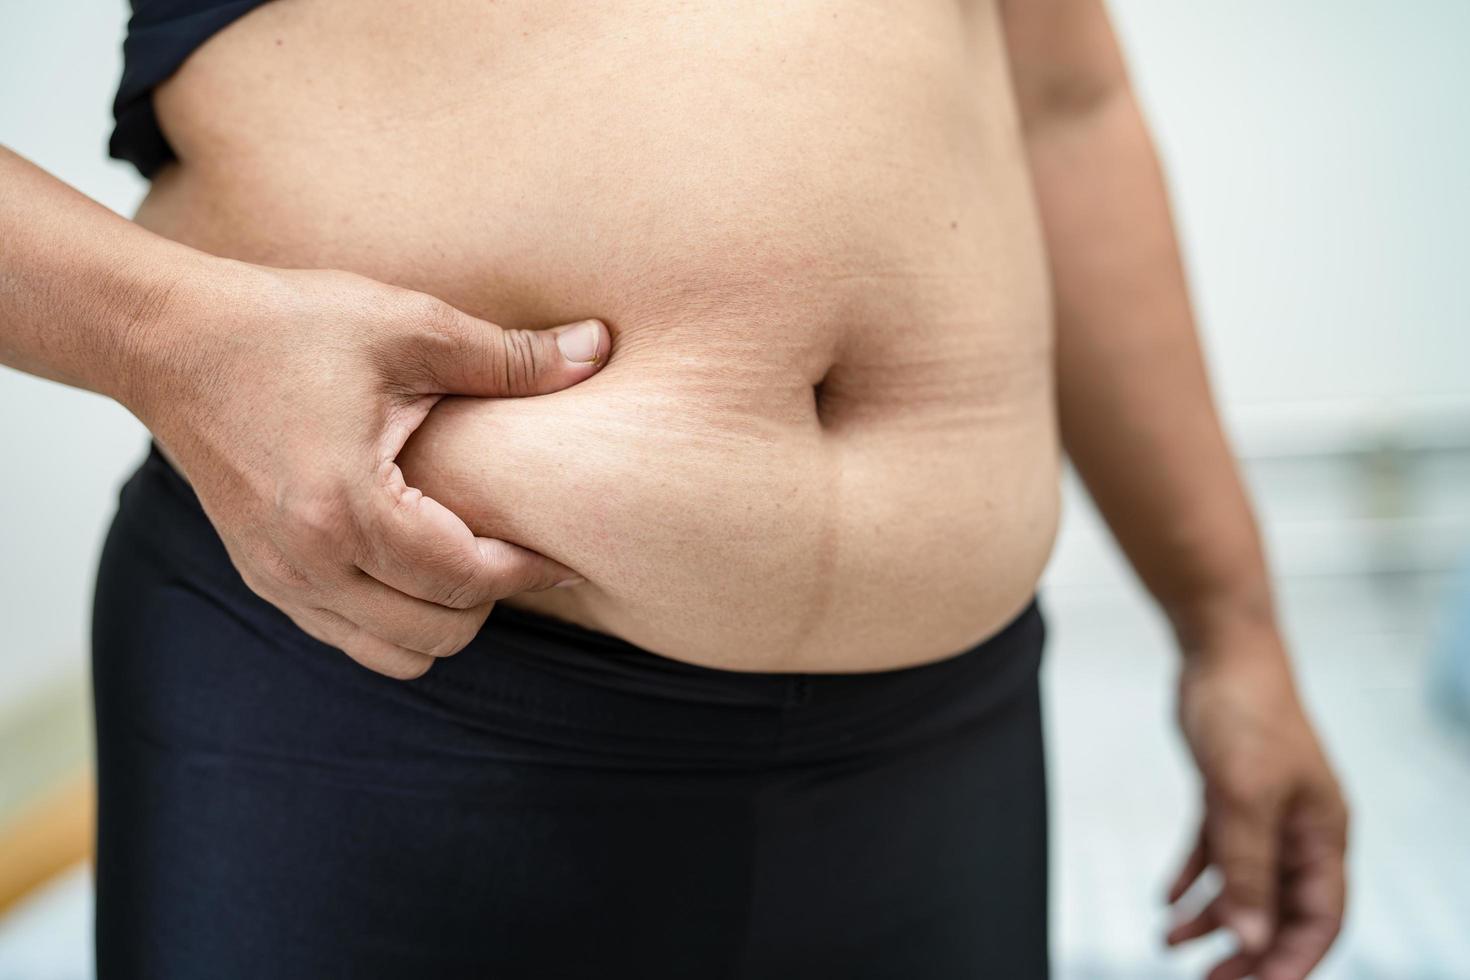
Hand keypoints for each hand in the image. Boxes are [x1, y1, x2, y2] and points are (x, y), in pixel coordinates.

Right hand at [124, 259, 608, 678]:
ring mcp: (279, 581)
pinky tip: (414, 558)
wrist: (170, 340)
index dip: (530, 570)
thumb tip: (599, 349)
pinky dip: (396, 618)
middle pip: (439, 636)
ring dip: (443, 617)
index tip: (564, 548)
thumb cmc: (286, 326)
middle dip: (490, 597)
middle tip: (515, 543)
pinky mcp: (265, 579)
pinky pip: (351, 638)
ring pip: (395, 655)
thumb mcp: (409, 327)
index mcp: (346, 510)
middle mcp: (308, 566)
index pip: (466, 581)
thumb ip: (510, 356)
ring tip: (464, 553)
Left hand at [1164, 616, 1347, 979]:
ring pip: (1243, 883)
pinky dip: (1192, 878)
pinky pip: (1215, 852)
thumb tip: (1251, 939)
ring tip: (1169, 945)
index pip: (1320, 918)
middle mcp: (1299, 829)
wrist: (1220, 648)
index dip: (1291, 959)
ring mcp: (1265, 811)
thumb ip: (1246, 869)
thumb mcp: (1243, 797)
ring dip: (1212, 918)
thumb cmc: (1246, 713)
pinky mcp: (1229, 794)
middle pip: (1280, 909)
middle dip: (1247, 949)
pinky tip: (1164, 902)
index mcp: (1322, 834)